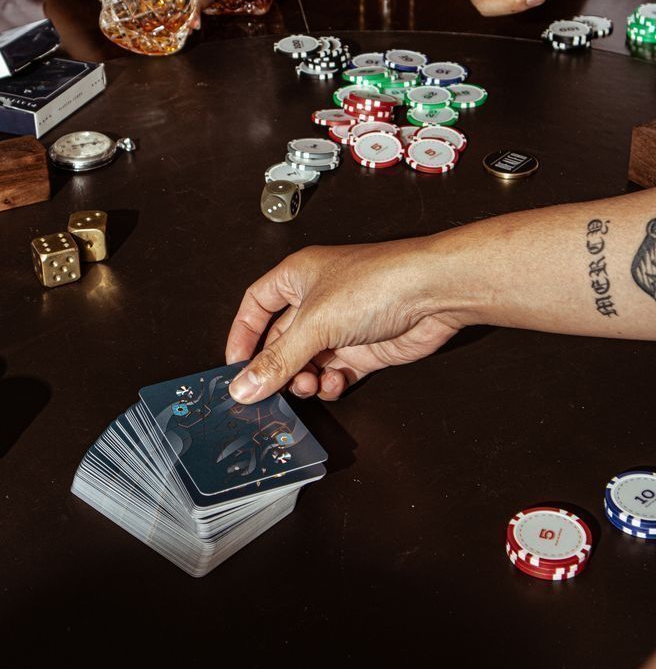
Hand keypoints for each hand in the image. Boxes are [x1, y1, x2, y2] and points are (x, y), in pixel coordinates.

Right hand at [225, 241, 465, 403]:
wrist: (434, 293)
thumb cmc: (378, 283)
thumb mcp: (315, 324)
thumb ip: (278, 360)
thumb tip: (243, 386)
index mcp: (298, 277)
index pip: (256, 305)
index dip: (242, 334)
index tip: (234, 365)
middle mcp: (318, 300)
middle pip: (281, 340)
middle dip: (276, 367)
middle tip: (270, 391)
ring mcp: (342, 326)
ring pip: (308, 362)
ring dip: (303, 379)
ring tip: (308, 384)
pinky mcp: (364, 348)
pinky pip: (335, 373)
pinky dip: (330, 384)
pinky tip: (334, 382)